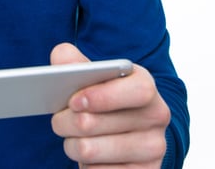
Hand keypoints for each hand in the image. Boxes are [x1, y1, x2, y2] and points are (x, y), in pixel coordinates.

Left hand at [50, 43, 170, 168]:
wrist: (127, 136)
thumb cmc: (104, 103)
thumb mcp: (95, 79)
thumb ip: (75, 63)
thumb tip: (62, 56)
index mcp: (145, 86)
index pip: (137, 90)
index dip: (103, 96)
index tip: (74, 101)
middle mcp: (156, 117)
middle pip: (97, 122)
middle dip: (65, 121)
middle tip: (58, 120)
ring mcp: (153, 149)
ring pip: (90, 149)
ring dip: (71, 144)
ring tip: (72, 139)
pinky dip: (85, 165)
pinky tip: (90, 157)